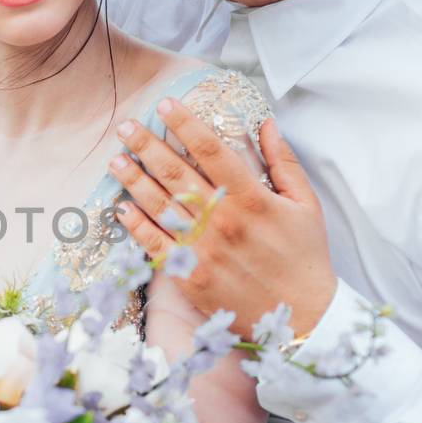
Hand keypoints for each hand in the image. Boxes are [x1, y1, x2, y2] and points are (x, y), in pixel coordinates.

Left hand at [108, 100, 336, 337]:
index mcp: (250, 198)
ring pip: (160, 206)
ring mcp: (203, 249)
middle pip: (176, 173)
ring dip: (134, 180)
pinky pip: (156, 246)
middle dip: (147, 146)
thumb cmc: (305, 258)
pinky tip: (121, 209)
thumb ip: (283, 163)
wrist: (303, 317)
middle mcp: (222, 220)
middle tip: (125, 127)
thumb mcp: (306, 205)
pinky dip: (136, 227)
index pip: (210, 149)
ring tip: (116, 160)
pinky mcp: (190, 276)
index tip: (164, 104)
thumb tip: (265, 125)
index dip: (185, 123)